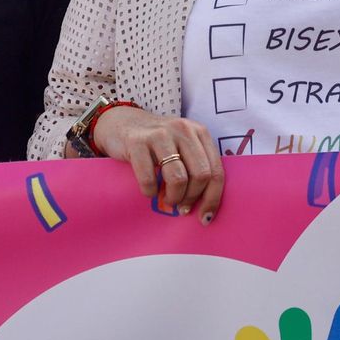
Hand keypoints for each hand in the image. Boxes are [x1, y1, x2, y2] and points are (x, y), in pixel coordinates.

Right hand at [92, 107, 225, 223]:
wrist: (123, 122)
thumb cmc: (158, 142)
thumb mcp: (182, 146)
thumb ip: (196, 166)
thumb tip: (206, 205)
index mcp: (200, 133)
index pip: (216, 171)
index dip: (213, 199)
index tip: (205, 217)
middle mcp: (184, 130)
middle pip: (201, 175)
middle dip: (192, 198)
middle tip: (181, 206)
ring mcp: (161, 134)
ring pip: (179, 178)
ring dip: (174, 198)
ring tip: (167, 199)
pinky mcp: (138, 142)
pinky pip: (149, 178)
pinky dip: (150, 192)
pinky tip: (149, 191)